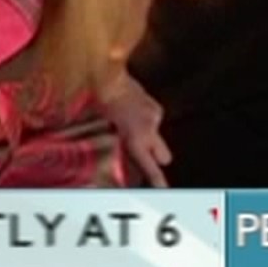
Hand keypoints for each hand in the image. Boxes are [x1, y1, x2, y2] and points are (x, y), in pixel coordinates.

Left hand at [101, 73, 172, 187]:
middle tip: (144, 156)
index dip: (158, 180)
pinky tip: (131, 110)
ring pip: (157, 136)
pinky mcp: (155, 105)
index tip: (163, 190)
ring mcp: (155, 117)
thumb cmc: (101, 103)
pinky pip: (153, 119)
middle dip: (158, 159)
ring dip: (148, 135)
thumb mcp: (103, 129)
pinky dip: (144, 118)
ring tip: (130, 125)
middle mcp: (150, 130)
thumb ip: (113, 146)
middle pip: (165, 157)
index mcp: (136, 139)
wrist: (108, 77)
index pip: (151, 167)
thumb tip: (107, 155)